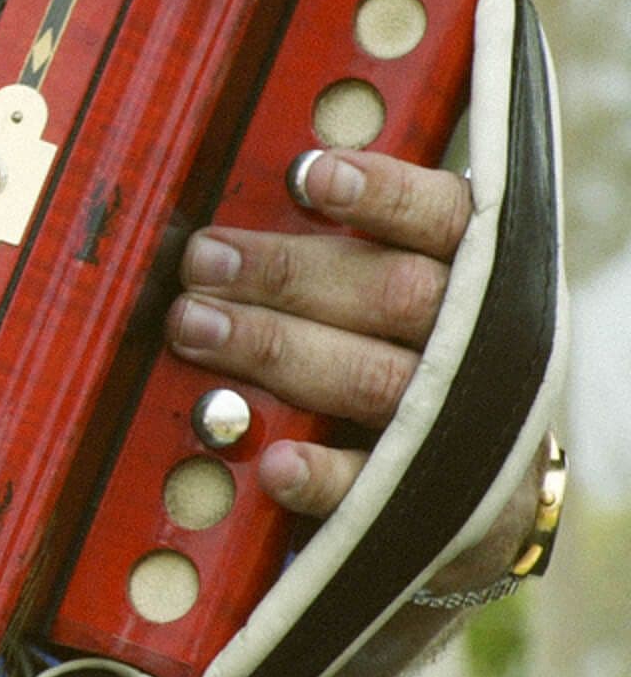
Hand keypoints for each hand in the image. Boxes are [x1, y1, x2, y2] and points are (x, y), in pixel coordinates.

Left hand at [165, 148, 537, 591]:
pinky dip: (322, 474)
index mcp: (482, 271)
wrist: (483, 486)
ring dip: (275, 349)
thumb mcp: (406, 283)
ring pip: (370, 377)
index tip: (310, 176)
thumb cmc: (414, 348)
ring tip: (193, 325)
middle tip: (201, 260)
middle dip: (287, 273)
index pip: (445, 220)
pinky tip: (273, 462)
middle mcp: (482, 342)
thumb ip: (345, 242)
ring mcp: (457, 424)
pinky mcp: (429, 499)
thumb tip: (242, 201)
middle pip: (392, 294)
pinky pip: (372, 485)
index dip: (383, 196)